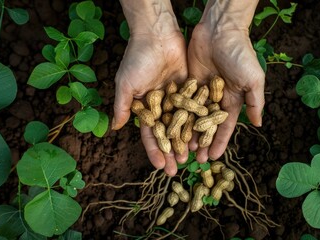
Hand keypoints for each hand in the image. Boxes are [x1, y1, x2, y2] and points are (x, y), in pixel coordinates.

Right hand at [112, 31, 187, 175]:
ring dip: (187, 140)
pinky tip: (204, 135)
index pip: (149, 134)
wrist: (157, 35)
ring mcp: (176, 98)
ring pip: (183, 124)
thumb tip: (114, 128)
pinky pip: (195, 108)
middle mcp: (161, 105)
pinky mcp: (190, 88)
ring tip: (193, 157)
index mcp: (145, 107)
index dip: (155, 151)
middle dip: (172, 151)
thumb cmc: (137, 59)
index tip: (160, 166)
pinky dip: (199, 122)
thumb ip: (122, 107)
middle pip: (167, 133)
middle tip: (179, 168)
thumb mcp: (126, 85)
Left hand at [187, 24, 264, 162]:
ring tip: (181, 148)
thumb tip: (258, 124)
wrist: (220, 30)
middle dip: (202, 142)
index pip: (224, 126)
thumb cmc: (240, 54)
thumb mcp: (253, 79)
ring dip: (187, 132)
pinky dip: (176, 115)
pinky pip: (181, 102)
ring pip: (191, 117)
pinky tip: (170, 128)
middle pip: (206, 125)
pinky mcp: (187, 83)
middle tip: (194, 159)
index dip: (219, 141)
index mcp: (232, 100)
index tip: (213, 157)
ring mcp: (200, 91)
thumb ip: (255, 102)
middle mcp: (215, 99)